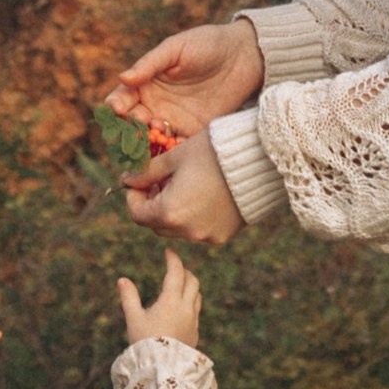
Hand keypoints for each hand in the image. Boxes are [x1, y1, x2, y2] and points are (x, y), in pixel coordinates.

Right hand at [107, 19, 262, 141]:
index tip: (116, 108)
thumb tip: (123, 78)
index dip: (116, 105)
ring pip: (151, 140)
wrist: (244, 55)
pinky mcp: (193, 133)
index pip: (122, 99)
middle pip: (132, 125)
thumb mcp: (176, 49)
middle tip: (135, 128)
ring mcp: (173, 121)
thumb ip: (150, 64)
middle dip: (129, 130)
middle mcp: (154, 106)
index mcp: (145, 84)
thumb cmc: (207, 44)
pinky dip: (171, 152)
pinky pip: (176, 148)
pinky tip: (174, 148)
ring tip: (157, 134)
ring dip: (148, 143)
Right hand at [117, 255, 202, 349]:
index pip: (176, 272)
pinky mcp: (194, 331)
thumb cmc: (145, 342)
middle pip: (192, 280)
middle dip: (184, 270)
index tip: (169, 251)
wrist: (163, 368)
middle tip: (175, 267)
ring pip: (197, 295)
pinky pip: (196, 310)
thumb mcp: (133, 319)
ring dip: (190, 285)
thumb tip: (122, 280)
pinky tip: (181, 306)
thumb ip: (129, 298)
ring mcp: (192, 320)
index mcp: (171, 301)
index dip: (173, 259)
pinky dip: (191, 301)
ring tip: (180, 284)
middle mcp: (186, 308)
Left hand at [123, 130, 245, 247]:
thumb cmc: (214, 152)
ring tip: (183, 186)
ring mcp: (206, 236)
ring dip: (172, 211)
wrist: (260, 160)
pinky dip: (193, 216)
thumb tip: (128, 180)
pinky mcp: (223, 235)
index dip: (133, 197)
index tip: (138, 182)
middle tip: (160, 181)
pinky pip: (198, 230)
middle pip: (156, 224)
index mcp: (170, 212)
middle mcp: (187, 231)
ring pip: (177, 229)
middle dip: (153, 204)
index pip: (137, 215)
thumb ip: (147, 173)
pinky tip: (203, 194)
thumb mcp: (176, 157)